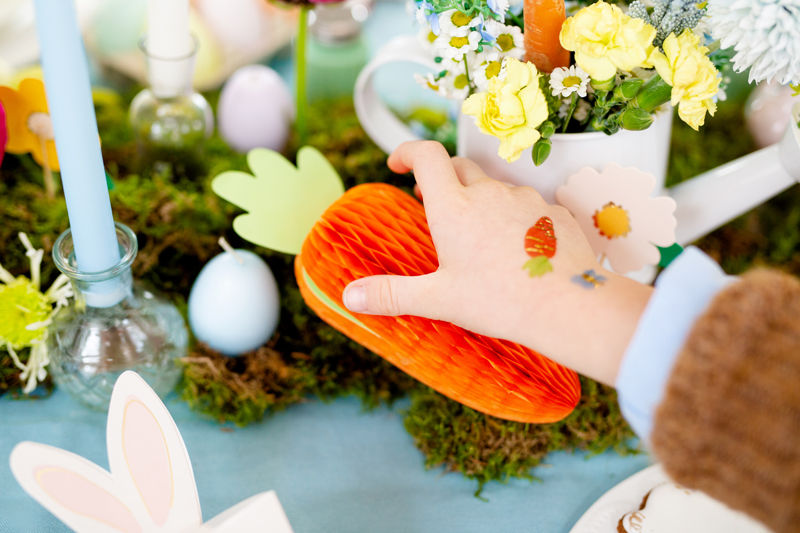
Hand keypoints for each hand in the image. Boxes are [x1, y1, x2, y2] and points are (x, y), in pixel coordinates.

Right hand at [342, 141, 651, 385]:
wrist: (568, 306)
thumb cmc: (500, 301)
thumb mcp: (439, 299)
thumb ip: (392, 294)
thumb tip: (350, 297)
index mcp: (454, 208)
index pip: (427, 155)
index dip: (408, 151)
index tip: (398, 164)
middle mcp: (489, 193)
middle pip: (459, 167)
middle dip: (441, 178)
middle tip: (431, 203)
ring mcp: (525, 199)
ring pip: (495, 187)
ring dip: (480, 200)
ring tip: (478, 236)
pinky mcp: (553, 213)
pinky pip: (527, 206)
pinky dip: (513, 217)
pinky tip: (516, 248)